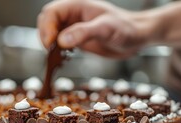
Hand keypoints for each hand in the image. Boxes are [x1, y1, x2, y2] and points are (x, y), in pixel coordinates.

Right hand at [37, 0, 154, 58]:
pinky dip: (56, 51)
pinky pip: (59, 43)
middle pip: (46, 21)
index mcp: (77, 5)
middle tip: (51, 52)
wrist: (135, 38)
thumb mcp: (105, 29)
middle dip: (44, 35)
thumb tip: (60, 41)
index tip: (51, 44)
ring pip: (50, 32)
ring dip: (49, 45)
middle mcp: (72, 15)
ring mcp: (73, 27)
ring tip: (55, 57)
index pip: (52, 12)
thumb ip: (83, 33)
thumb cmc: (125, 29)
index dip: (47, 27)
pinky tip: (62, 59)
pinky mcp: (76, 39)